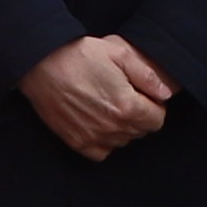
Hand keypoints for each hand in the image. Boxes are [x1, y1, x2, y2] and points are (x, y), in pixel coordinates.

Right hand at [18, 34, 179, 158]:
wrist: (40, 64)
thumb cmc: (80, 55)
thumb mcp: (119, 53)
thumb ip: (147, 75)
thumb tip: (165, 94)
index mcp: (127, 106)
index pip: (157, 120)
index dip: (153, 106)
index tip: (141, 95)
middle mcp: (113, 127)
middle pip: (140, 132)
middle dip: (138, 116)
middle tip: (122, 96)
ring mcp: (93, 137)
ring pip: (122, 141)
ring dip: (121, 128)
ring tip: (106, 105)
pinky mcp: (76, 142)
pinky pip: (101, 152)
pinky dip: (104, 141)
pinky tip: (97, 122)